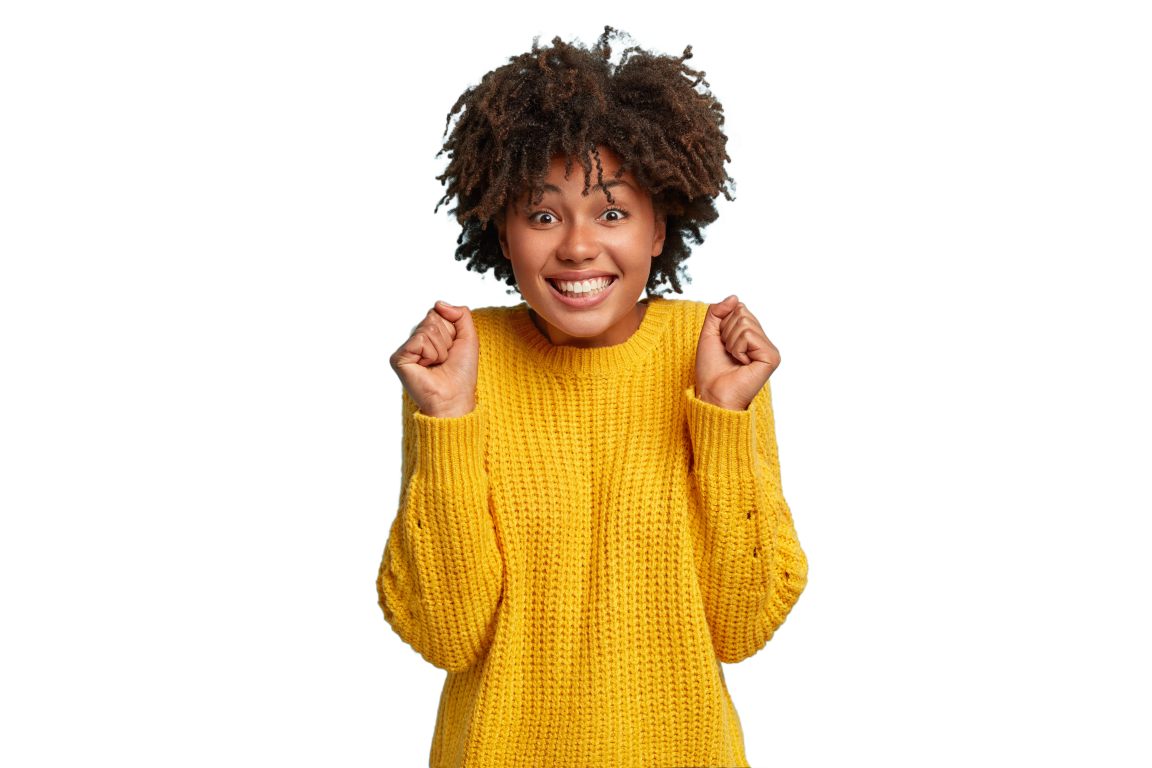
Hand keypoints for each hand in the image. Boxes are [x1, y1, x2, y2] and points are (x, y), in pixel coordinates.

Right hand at [389, 301, 479, 417]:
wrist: (456, 397)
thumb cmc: (462, 374)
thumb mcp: (469, 337)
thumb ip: (461, 314)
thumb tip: (439, 303)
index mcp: (428, 335)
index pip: (438, 312)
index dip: (452, 330)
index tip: (451, 350)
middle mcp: (415, 340)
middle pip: (432, 317)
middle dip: (446, 338)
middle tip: (444, 359)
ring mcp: (405, 348)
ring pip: (428, 329)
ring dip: (441, 349)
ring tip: (437, 364)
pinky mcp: (399, 358)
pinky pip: (420, 340)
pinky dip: (431, 354)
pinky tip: (428, 367)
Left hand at [695, 294, 779, 410]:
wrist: (712, 394)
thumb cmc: (711, 370)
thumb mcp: (709, 334)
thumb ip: (717, 312)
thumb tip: (735, 296)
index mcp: (752, 336)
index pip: (739, 309)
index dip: (723, 324)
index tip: (723, 345)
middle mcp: (763, 341)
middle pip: (742, 312)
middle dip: (726, 332)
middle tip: (728, 353)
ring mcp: (769, 349)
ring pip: (744, 323)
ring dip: (731, 342)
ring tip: (734, 359)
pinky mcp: (771, 357)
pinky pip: (748, 335)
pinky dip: (737, 348)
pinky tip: (741, 363)